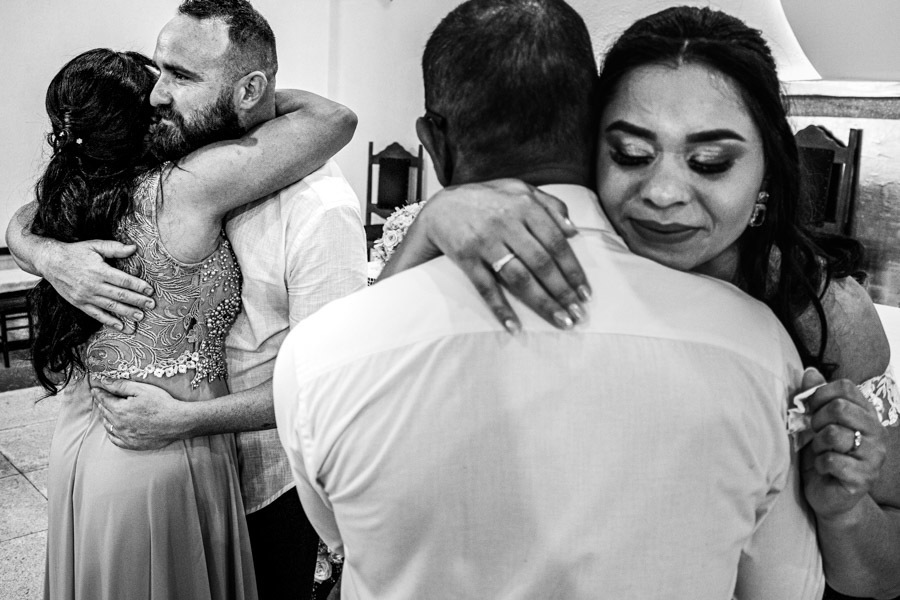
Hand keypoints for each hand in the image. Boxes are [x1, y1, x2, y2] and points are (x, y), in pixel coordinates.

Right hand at [38, 240, 153, 331]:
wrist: (50, 261)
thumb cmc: (75, 252)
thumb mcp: (94, 245)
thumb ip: (114, 248)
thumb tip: (134, 248)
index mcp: (99, 270)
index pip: (123, 280)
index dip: (138, 286)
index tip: (150, 290)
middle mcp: (93, 285)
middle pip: (120, 295)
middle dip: (138, 301)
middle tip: (152, 305)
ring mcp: (85, 296)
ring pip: (110, 306)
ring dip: (127, 313)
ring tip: (141, 317)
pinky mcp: (79, 303)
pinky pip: (97, 315)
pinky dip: (110, 322)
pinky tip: (121, 327)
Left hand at [90, 377, 186, 449]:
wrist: (177, 422)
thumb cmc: (161, 403)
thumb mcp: (142, 389)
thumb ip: (121, 386)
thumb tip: (104, 382)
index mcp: (119, 409)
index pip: (103, 399)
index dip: (99, 392)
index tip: (95, 388)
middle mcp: (118, 424)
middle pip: (104, 412)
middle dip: (102, 403)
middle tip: (101, 397)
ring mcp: (124, 436)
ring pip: (108, 425)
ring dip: (105, 416)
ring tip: (106, 410)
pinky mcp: (132, 444)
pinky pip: (115, 439)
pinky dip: (111, 432)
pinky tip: (113, 428)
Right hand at [398, 179, 590, 331]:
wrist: (440, 206)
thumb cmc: (486, 199)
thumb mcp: (518, 190)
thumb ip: (548, 204)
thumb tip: (574, 230)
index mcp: (523, 206)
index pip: (556, 242)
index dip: (573, 270)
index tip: (586, 293)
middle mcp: (506, 223)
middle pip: (542, 263)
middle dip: (563, 292)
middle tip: (578, 314)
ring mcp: (485, 241)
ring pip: (519, 277)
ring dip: (542, 303)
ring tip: (560, 321)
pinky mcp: (465, 257)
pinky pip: (486, 287)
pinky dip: (500, 308)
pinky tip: (514, 327)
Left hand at [799, 368, 886, 521]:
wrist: (827, 493)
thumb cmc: (823, 453)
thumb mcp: (816, 422)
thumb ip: (815, 397)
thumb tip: (810, 371)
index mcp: (866, 414)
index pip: (845, 387)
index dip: (820, 395)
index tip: (813, 409)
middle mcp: (876, 433)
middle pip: (839, 408)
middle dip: (817, 420)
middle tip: (816, 433)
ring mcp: (874, 456)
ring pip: (833, 434)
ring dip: (817, 444)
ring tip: (821, 452)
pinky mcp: (864, 478)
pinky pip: (832, 461)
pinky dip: (820, 464)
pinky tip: (824, 468)